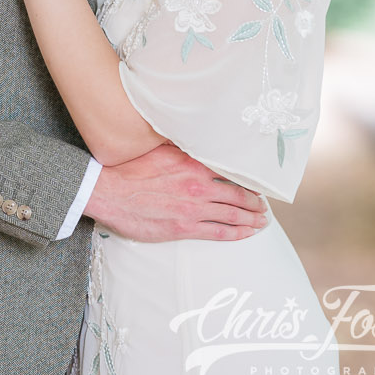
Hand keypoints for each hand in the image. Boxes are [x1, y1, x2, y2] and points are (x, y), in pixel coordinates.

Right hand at [82, 142, 271, 242]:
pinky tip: (246, 233)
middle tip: (266, 206)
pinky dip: (236, 233)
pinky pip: (218, 232)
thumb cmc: (131, 169)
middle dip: (255, 202)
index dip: (249, 178)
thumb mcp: (160, 149)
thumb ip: (184, 149)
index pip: (231, 171)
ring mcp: (192, 209)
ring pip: (232, 214)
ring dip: (251, 218)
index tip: (259, 183)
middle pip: (238, 194)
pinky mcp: (183, 228)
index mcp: (193, 164)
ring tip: (262, 220)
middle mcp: (198, 186)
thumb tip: (199, 140)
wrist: (108, 192)